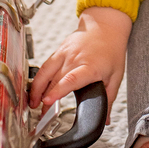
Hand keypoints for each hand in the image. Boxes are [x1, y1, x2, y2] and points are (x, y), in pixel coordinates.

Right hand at [28, 6, 132, 121]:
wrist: (105, 27)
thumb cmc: (111, 50)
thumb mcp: (115, 76)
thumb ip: (108, 99)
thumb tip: (106, 120)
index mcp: (90, 66)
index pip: (71, 79)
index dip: (58, 91)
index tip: (48, 101)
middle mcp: (75, 59)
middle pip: (55, 80)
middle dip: (45, 99)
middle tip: (42, 115)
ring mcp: (64, 53)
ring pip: (45, 72)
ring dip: (37, 88)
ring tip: (33, 103)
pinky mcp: (58, 50)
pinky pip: (45, 65)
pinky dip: (39, 78)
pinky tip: (37, 88)